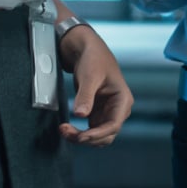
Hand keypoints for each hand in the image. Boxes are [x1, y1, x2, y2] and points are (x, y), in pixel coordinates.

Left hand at [57, 25, 133, 146]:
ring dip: (81, 137)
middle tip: (66, 132)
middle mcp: (118, 109)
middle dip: (87, 138)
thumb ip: (85, 96)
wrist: (86, 49)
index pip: (114, 125)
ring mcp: (108, 112)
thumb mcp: (90, 76)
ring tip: (64, 130)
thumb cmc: (93, 58)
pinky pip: (90, 130)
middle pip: (105, 135)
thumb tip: (80, 115)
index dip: (98, 134)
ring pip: (97, 136)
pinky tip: (67, 128)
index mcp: (123, 99)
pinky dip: (79, 132)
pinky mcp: (97, 113)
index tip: (81, 136)